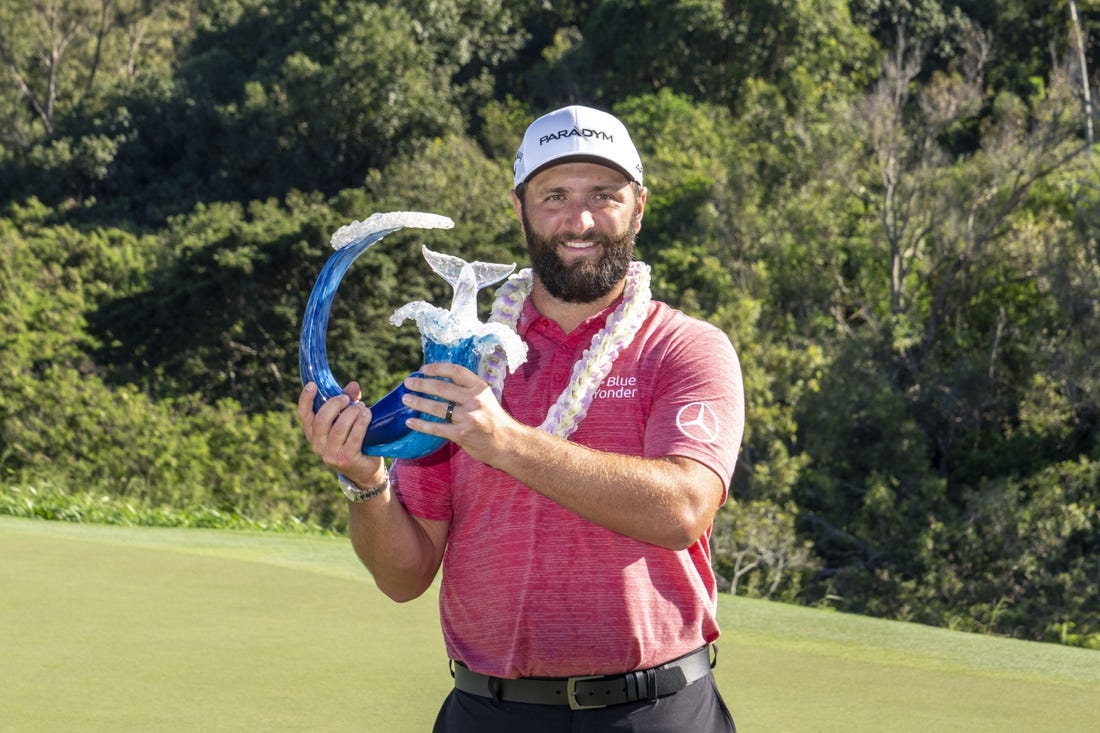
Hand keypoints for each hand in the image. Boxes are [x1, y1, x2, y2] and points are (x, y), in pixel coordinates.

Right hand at [297, 381, 384, 485]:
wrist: (364, 469)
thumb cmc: (353, 440)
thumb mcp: (348, 419)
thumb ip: (349, 401)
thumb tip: (354, 385)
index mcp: (313, 434)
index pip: (304, 415)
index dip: (305, 399)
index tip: (313, 385)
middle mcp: (317, 445)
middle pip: (322, 419)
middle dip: (336, 404)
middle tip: (347, 399)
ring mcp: (331, 454)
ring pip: (339, 427)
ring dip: (352, 412)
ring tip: (362, 407)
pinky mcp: (347, 459)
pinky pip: (354, 437)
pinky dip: (362, 422)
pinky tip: (367, 415)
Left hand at [400, 363, 521, 466]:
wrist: (507, 444)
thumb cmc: (494, 420)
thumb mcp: (486, 398)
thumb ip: (467, 390)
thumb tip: (439, 382)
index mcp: (480, 387)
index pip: (455, 371)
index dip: (437, 368)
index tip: (423, 369)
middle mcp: (475, 400)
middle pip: (442, 388)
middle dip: (422, 384)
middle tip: (408, 383)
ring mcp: (468, 417)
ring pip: (437, 407)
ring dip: (418, 402)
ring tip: (406, 399)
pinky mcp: (462, 434)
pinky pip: (436, 428)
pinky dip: (421, 424)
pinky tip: (410, 422)